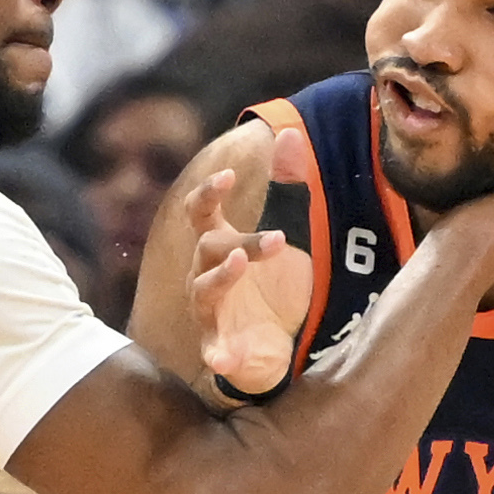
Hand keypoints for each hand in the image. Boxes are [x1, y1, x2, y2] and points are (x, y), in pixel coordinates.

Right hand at [182, 127, 310, 395]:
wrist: (275, 342)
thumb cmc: (271, 283)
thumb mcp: (287, 228)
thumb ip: (290, 181)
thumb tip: (293, 133)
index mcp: (218, 243)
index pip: (200, 211)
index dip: (209, 192)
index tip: (230, 175)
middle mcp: (206, 273)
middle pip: (210, 247)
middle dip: (242, 241)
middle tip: (280, 239)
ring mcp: (210, 311)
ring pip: (205, 290)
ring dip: (221, 277)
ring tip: (240, 265)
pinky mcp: (222, 347)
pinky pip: (214, 351)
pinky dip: (218, 354)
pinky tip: (223, 360)